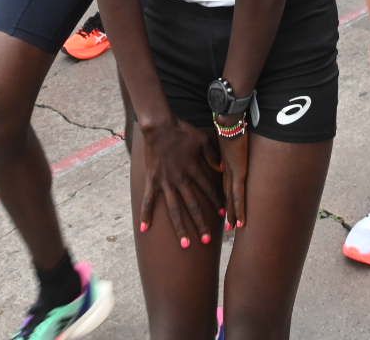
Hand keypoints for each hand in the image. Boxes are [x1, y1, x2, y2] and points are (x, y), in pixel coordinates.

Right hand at [137, 119, 223, 248]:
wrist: (159, 125)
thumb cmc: (182, 130)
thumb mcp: (203, 139)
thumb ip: (213, 155)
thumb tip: (223, 168)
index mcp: (194, 170)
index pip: (209, 190)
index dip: (217, 202)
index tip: (224, 215)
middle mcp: (181, 180)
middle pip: (193, 206)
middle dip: (201, 224)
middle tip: (207, 241)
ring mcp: (165, 182)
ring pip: (174, 210)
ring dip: (180, 228)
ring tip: (185, 244)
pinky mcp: (152, 181)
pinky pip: (148, 201)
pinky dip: (146, 215)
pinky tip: (145, 229)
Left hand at [217, 126, 249, 232]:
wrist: (229, 118)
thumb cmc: (230, 122)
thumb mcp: (227, 135)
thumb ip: (229, 145)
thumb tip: (232, 150)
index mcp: (223, 162)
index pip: (222, 184)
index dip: (223, 197)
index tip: (222, 208)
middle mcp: (225, 170)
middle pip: (225, 194)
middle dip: (226, 209)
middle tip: (225, 225)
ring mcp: (232, 172)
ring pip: (230, 199)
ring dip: (231, 214)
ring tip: (231, 229)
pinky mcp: (238, 172)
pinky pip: (238, 195)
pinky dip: (238, 209)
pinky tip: (239, 221)